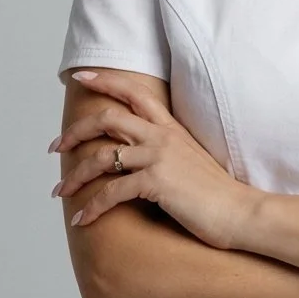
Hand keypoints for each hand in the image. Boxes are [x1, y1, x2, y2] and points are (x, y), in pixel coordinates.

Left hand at [50, 69, 262, 248]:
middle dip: (75, 131)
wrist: (240, 211)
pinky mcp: (156, 183)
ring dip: (75, 176)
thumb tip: (139, 154)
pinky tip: (82, 219)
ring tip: (61, 191)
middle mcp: (162, 137)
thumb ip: (166, 148)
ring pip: (102, 157)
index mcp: (170, 127)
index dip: (104, 81)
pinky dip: (92, 207)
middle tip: (57, 147)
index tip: (80, 78)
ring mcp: (159, 158)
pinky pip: (112, 192)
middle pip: (108, 119)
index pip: (133, 93)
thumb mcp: (190, 158)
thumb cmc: (216, 191)